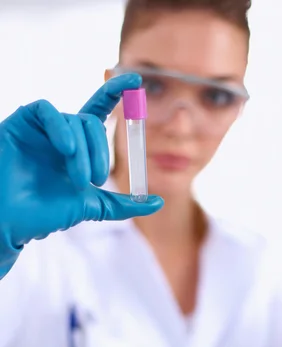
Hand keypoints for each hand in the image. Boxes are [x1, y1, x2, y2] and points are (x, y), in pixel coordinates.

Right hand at [0, 73, 162, 278]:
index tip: (137, 81)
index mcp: (78, 147)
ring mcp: (41, 128)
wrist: (13, 222)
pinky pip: (46, 110)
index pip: (100, 112)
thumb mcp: (94, 207)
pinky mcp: (21, 122)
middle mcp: (61, 133)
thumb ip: (125, 204)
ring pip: (74, 121)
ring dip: (83, 151)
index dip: (117, 93)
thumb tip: (158, 202)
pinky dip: (60, 127)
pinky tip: (66, 149)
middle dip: (100, 152)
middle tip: (95, 179)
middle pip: (92, 123)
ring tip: (78, 178)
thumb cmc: (46, 214)